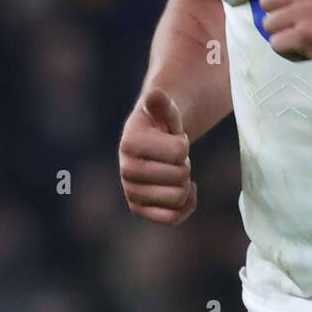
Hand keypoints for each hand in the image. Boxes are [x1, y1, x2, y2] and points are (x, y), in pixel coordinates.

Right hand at [119, 86, 195, 225]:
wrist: (151, 143)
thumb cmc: (161, 124)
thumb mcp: (164, 110)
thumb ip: (162, 103)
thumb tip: (154, 94)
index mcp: (129, 143)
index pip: (179, 152)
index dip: (183, 144)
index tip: (173, 138)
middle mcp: (126, 170)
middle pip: (180, 176)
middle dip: (184, 164)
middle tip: (174, 157)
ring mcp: (131, 192)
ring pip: (178, 198)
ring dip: (184, 183)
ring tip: (173, 170)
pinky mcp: (139, 210)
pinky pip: (173, 218)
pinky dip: (186, 204)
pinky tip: (185, 188)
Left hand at [257, 0, 311, 72]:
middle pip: (265, 2)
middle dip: (279, 13)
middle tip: (303, 19)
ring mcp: (306, 12)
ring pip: (268, 25)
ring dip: (284, 33)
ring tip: (306, 33)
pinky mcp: (306, 37)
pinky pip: (277, 44)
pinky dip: (289, 50)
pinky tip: (307, 46)